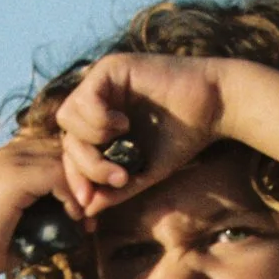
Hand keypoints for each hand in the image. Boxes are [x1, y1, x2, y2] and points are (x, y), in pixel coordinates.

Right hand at [0, 139, 86, 278]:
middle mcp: (11, 151)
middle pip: (67, 147)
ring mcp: (9, 161)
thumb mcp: (34, 222)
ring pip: (65, 160)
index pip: (61, 148)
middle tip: (97, 212)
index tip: (93, 207)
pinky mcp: (12, 178)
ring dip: (84, 189)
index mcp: (15, 157)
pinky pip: (57, 176)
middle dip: (89, 178)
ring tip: (88, 219)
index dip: (82, 174)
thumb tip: (91, 212)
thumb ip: (56, 208)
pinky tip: (76, 219)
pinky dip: (73, 198)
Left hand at [53, 54, 229, 221]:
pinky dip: (98, 119)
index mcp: (102, 125)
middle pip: (66, 137)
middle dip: (87, 165)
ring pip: (67, 118)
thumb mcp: (144, 171)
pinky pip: (84, 98)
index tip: (88, 201)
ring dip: (93, 141)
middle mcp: (97, 102)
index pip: (73, 151)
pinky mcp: (110, 69)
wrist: (213, 107)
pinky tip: (124, 124)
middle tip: (119, 177)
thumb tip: (87, 209)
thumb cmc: (184, 137)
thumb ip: (116, 187)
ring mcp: (101, 83)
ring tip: (123, 143)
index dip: (76, 177)